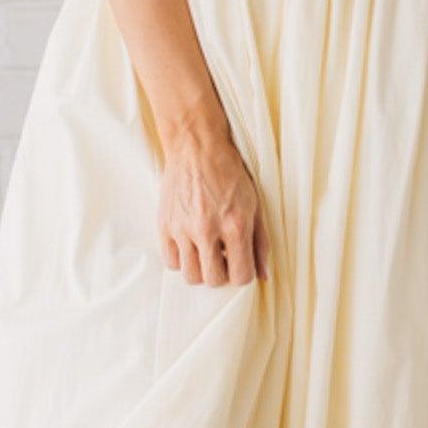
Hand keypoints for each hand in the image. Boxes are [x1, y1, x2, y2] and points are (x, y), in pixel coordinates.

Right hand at [158, 127, 269, 286]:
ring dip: (201, 269)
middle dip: (222, 273)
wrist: (196, 147)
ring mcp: (182, 228)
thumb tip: (263, 275)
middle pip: (214, 280)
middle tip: (223, 257)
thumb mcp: (254, 205)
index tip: (241, 263)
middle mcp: (207, 230)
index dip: (243, 274)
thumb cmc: (229, 174)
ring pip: (191, 276)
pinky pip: (171, 262)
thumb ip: (260, 242)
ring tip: (206, 252)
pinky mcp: (164, 225)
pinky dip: (182, 260)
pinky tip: (190, 245)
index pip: (240, 275)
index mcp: (235, 225)